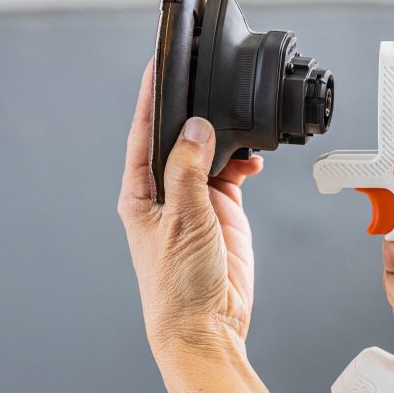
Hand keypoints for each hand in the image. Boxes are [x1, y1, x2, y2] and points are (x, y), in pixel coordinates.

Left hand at [118, 62, 262, 360]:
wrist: (207, 326)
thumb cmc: (178, 286)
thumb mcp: (184, 220)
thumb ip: (189, 170)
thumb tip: (196, 128)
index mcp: (140, 193)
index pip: (142, 133)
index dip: (148, 99)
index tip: (156, 66)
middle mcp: (164, 193)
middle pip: (177, 139)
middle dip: (193, 114)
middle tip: (209, 84)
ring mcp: (194, 202)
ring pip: (208, 154)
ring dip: (224, 140)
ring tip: (239, 129)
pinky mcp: (221, 213)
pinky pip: (231, 175)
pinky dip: (242, 163)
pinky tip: (252, 161)